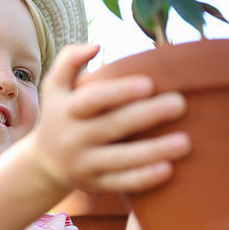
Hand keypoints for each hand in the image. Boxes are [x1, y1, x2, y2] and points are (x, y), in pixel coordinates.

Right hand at [28, 44, 190, 192]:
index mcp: (65, 109)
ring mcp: (83, 163)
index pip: (91, 99)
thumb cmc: (59, 113)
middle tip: (179, 103)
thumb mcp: (55, 86)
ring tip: (185, 141)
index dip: (119, 92)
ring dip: (153, 151)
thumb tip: (97, 45)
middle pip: (111, 127)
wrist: (43, 162)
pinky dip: (143, 178)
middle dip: (146, 115)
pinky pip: (120, 183)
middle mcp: (72, 137)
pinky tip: (168, 169)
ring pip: (120, 159)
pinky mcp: (94, 184)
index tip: (149, 83)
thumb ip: (69, 59)